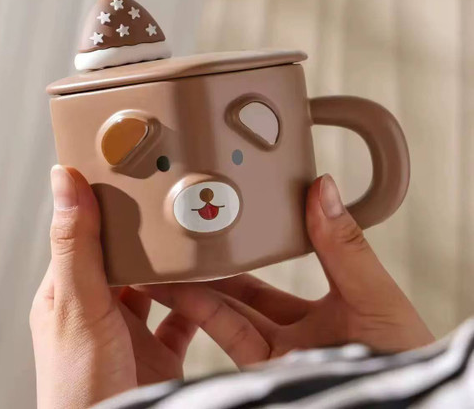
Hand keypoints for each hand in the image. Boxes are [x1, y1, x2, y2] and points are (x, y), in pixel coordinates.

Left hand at [30, 166, 196, 408]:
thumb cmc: (81, 386)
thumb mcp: (79, 306)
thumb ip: (77, 245)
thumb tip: (64, 182)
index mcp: (70, 292)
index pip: (88, 234)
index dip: (106, 204)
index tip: (129, 173)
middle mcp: (101, 308)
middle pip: (128, 257)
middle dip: (149, 232)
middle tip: (172, 199)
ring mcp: (131, 330)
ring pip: (158, 285)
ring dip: (177, 266)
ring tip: (196, 235)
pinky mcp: (160, 350)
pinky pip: (185, 316)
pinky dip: (200, 302)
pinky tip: (213, 286)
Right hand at [148, 175, 433, 366]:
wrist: (397, 408)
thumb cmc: (402, 361)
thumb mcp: (375, 296)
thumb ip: (344, 245)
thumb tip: (324, 188)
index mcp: (329, 308)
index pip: (285, 269)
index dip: (258, 241)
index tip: (237, 212)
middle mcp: (299, 331)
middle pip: (247, 290)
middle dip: (217, 263)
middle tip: (192, 233)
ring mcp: (279, 352)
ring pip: (228, 311)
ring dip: (198, 284)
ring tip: (173, 258)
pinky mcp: (263, 372)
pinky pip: (226, 335)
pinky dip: (200, 311)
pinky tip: (181, 289)